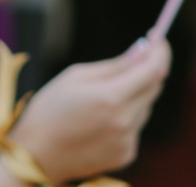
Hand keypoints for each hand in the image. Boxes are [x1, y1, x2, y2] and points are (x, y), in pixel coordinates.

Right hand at [9, 39, 170, 184]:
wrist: (35, 156)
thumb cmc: (50, 109)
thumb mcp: (77, 76)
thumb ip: (115, 65)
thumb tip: (143, 51)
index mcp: (111, 98)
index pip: (153, 70)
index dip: (160, 51)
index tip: (158, 38)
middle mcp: (125, 121)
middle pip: (154, 87)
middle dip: (149, 68)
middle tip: (137, 55)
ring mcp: (127, 141)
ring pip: (145, 106)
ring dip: (136, 92)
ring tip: (104, 94)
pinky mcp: (126, 154)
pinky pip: (136, 125)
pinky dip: (127, 114)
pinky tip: (101, 118)